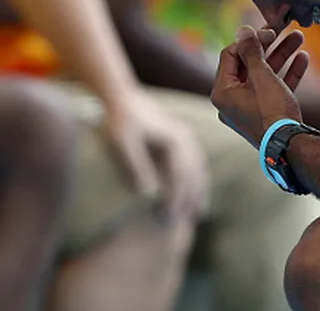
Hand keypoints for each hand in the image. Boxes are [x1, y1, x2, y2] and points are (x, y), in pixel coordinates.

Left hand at [104, 91, 208, 218]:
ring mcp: (186, 138)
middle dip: (192, 199)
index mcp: (175, 140)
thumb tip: (149, 195)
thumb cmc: (119, 120)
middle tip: (188, 222)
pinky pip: (195, 164)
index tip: (172, 216)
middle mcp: (186, 139)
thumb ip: (137, 167)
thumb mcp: (124, 144)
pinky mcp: (180, 140)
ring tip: (199, 213)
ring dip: (200, 192)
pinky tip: (194, 193)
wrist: (120, 97)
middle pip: (195, 174)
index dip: (178, 197)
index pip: (181, 175)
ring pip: (199, 170)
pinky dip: (197, 181)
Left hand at [211, 25, 309, 145]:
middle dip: (270, 46)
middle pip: (249, 64)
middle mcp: (232, 100)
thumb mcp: (261, 76)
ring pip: (265, 75)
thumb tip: (243, 30)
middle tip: (283, 31)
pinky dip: (287, 74)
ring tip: (299, 39)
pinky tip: (303, 59)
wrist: (290, 146)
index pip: (230, 55)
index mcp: (222, 92)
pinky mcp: (267, 114)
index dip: (249, 40)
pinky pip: (274, 88)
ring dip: (282, 56)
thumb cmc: (271, 112)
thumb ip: (252, 51)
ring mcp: (250, 108)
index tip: (268, 32)